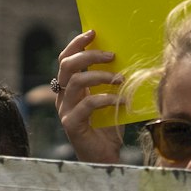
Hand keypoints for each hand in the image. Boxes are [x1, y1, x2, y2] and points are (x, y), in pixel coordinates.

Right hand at [54, 29, 123, 164]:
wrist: (106, 158)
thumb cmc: (109, 126)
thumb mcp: (110, 98)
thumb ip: (110, 80)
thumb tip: (127, 55)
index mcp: (69, 88)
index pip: (66, 58)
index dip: (76, 43)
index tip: (93, 32)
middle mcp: (63, 97)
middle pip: (67, 65)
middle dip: (89, 54)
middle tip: (111, 55)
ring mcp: (64, 111)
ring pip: (76, 81)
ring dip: (101, 76)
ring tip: (120, 79)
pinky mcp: (71, 124)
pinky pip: (87, 104)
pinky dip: (107, 98)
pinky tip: (122, 101)